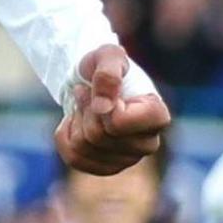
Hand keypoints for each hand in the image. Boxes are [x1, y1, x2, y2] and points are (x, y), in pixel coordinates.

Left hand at [55, 45, 170, 175]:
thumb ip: (107, 75)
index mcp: (157, 115)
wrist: (91, 81)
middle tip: (88, 93)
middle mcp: (148, 143)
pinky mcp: (107, 168)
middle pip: (99, 137)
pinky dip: (66, 137)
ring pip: (84, 149)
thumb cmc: (104, 65)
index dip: (103, 104)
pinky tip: (74, 123)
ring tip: (84, 106)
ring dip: (76, 121)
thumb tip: (103, 108)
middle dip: (86, 111)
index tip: (103, 89)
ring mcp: (128, 158)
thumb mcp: (107, 55)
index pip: (119, 122)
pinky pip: (75, 160)